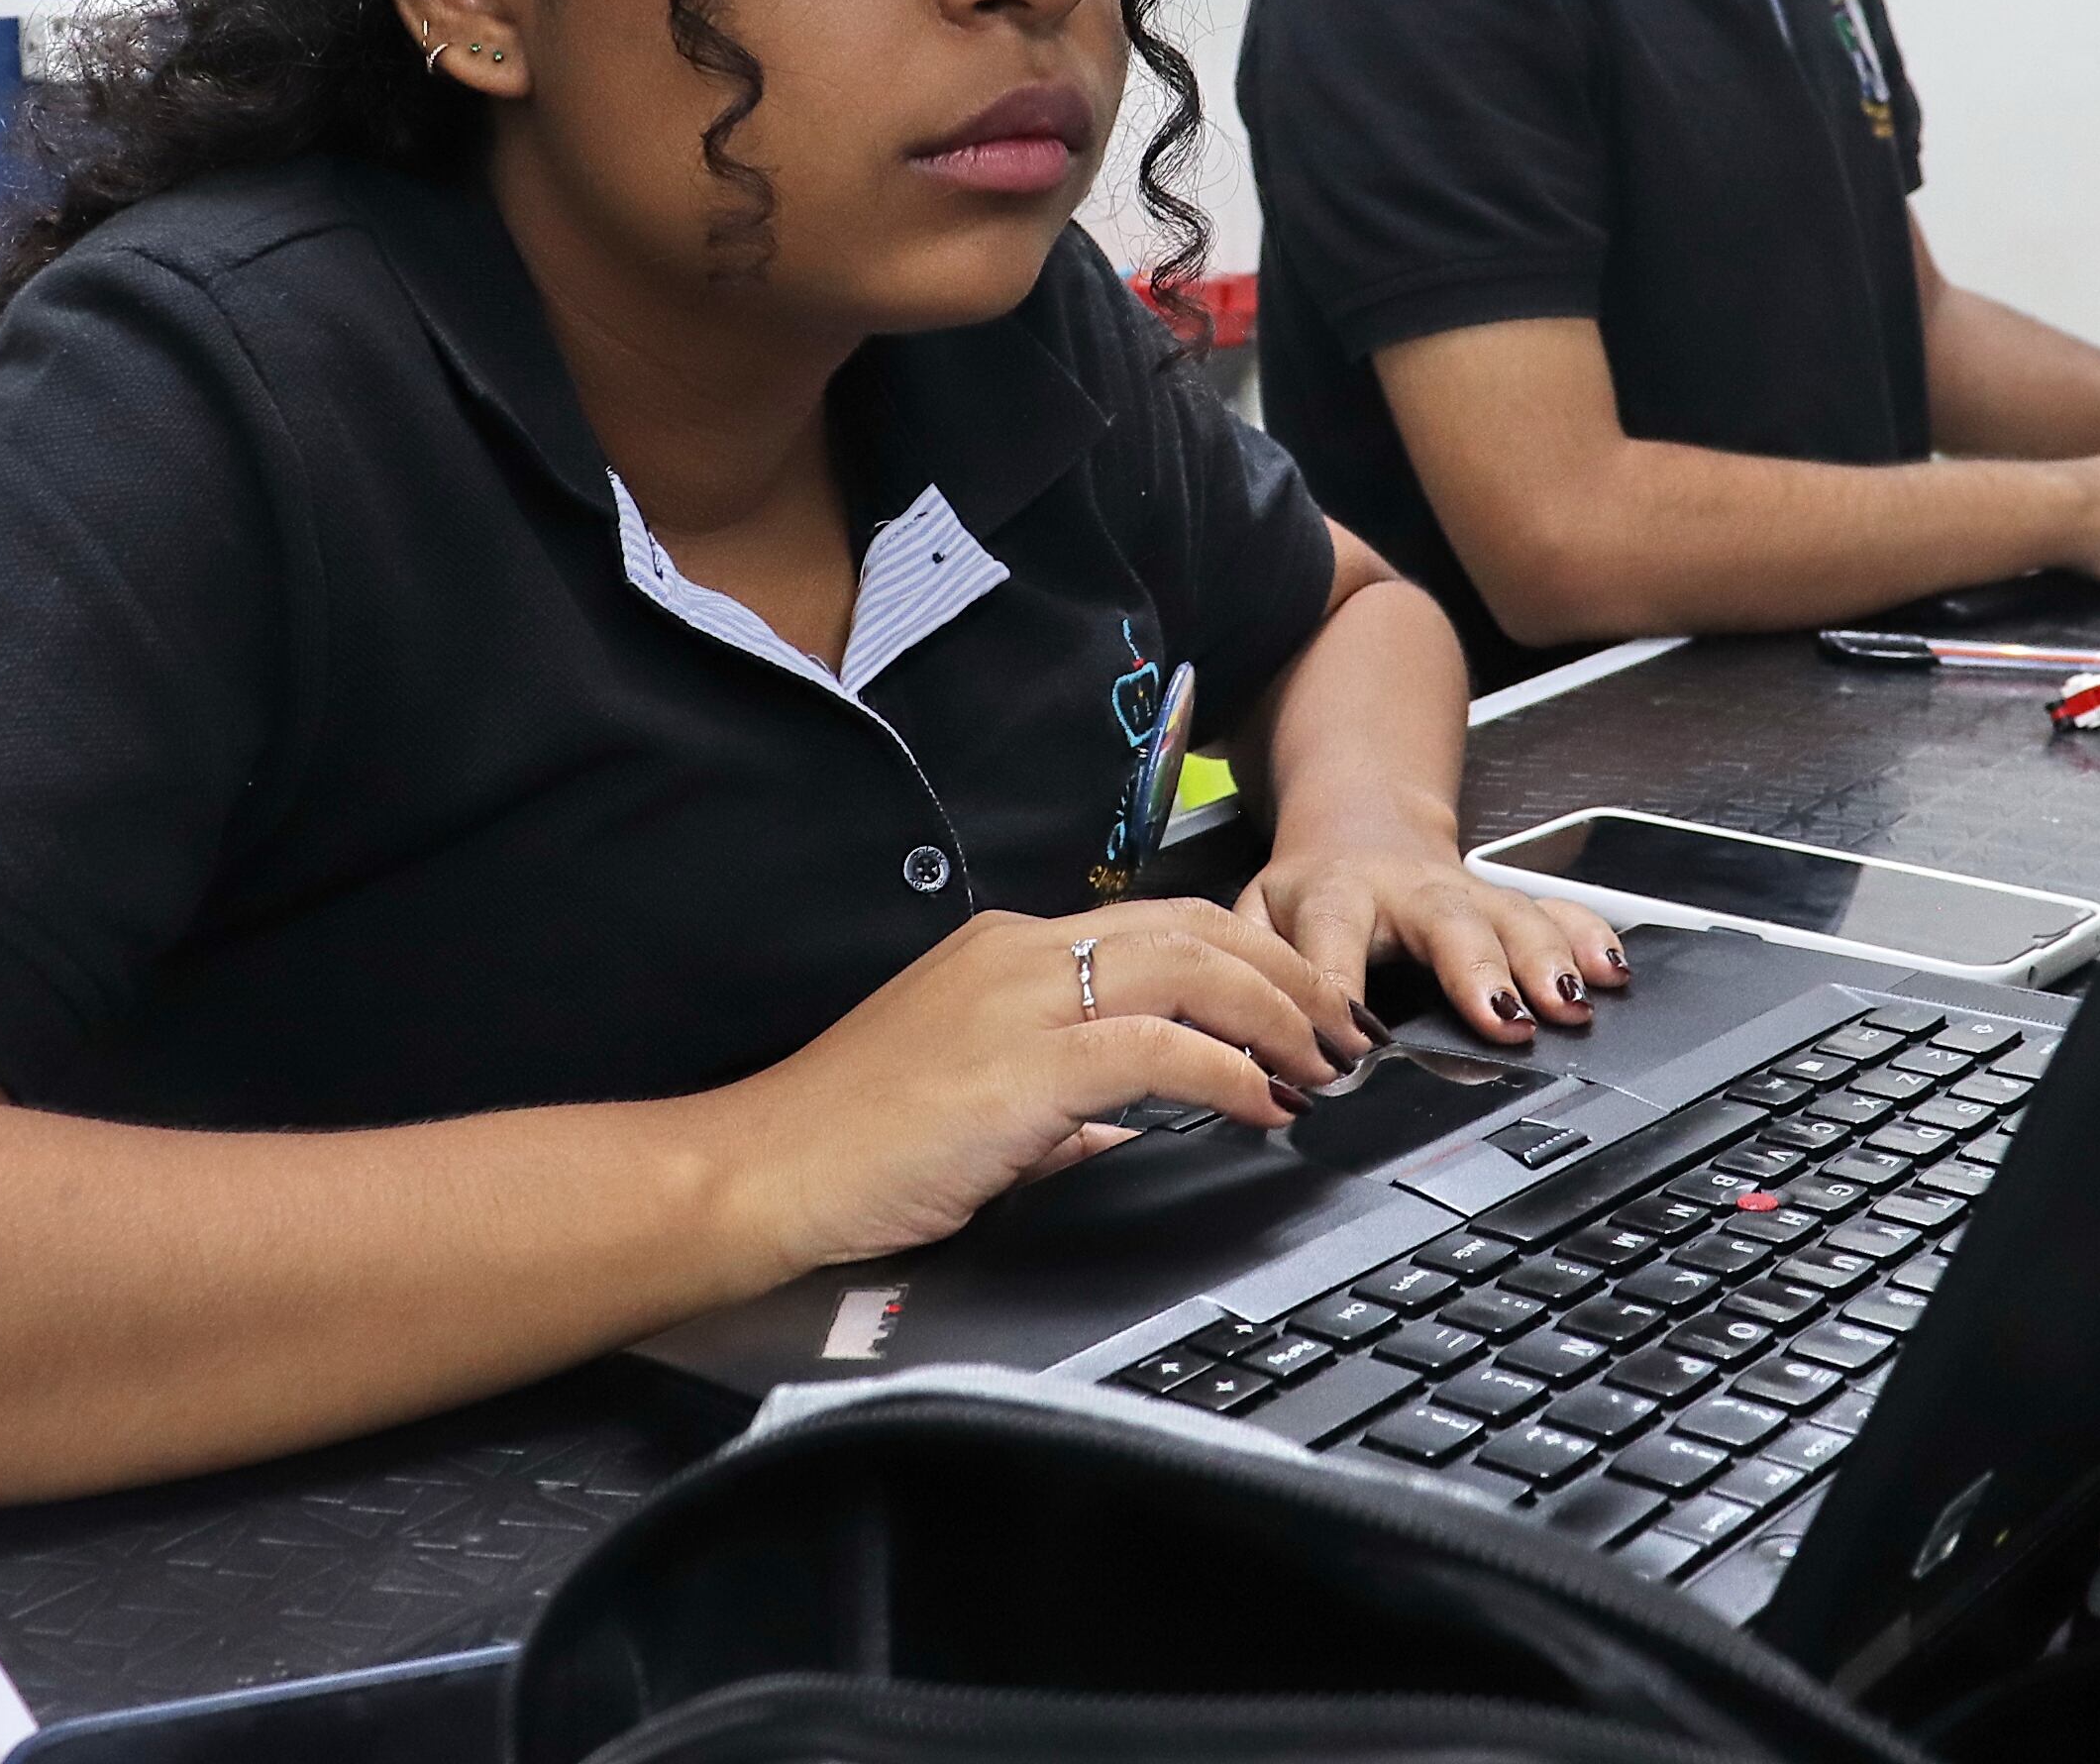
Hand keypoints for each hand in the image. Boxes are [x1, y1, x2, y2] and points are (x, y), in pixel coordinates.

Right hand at [710, 900, 1371, 1274]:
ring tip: (1323, 1065)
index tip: (1303, 1010)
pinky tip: (1263, 1103)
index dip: (1250, 960)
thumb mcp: (972, 1109)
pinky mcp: (1015, 1068)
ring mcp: (1016, 1002)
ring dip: (1278, 1015)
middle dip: (1288, 975)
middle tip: (1342, 1033)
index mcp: (1006, 953)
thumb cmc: (849, 1149)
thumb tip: (1126, 1124)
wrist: (757, 1174)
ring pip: (1188, 967)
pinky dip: (1228, 1071)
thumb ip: (1056, 1106)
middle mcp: (1018, 954)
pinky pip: (1154, 1048)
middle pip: (1194, 927)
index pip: (1160, 925)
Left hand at [1239, 838, 1626, 1042]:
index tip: (1350, 1054)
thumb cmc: (1307, 896)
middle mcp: (1406, 889)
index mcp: (1332, 894)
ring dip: (1545, 959)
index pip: (1331, 943)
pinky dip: (1590, 937)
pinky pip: (1556, 910)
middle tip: (1503, 1022)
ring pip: (1510, 916)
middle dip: (1478, 971)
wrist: (1358, 829)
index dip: (1341, 994)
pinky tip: (1612, 970)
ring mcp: (1465, 892)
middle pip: (1444, 922)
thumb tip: (1235, 1047)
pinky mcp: (1507, 898)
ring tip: (1570, 1003)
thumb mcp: (1254, 922)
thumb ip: (1248, 975)